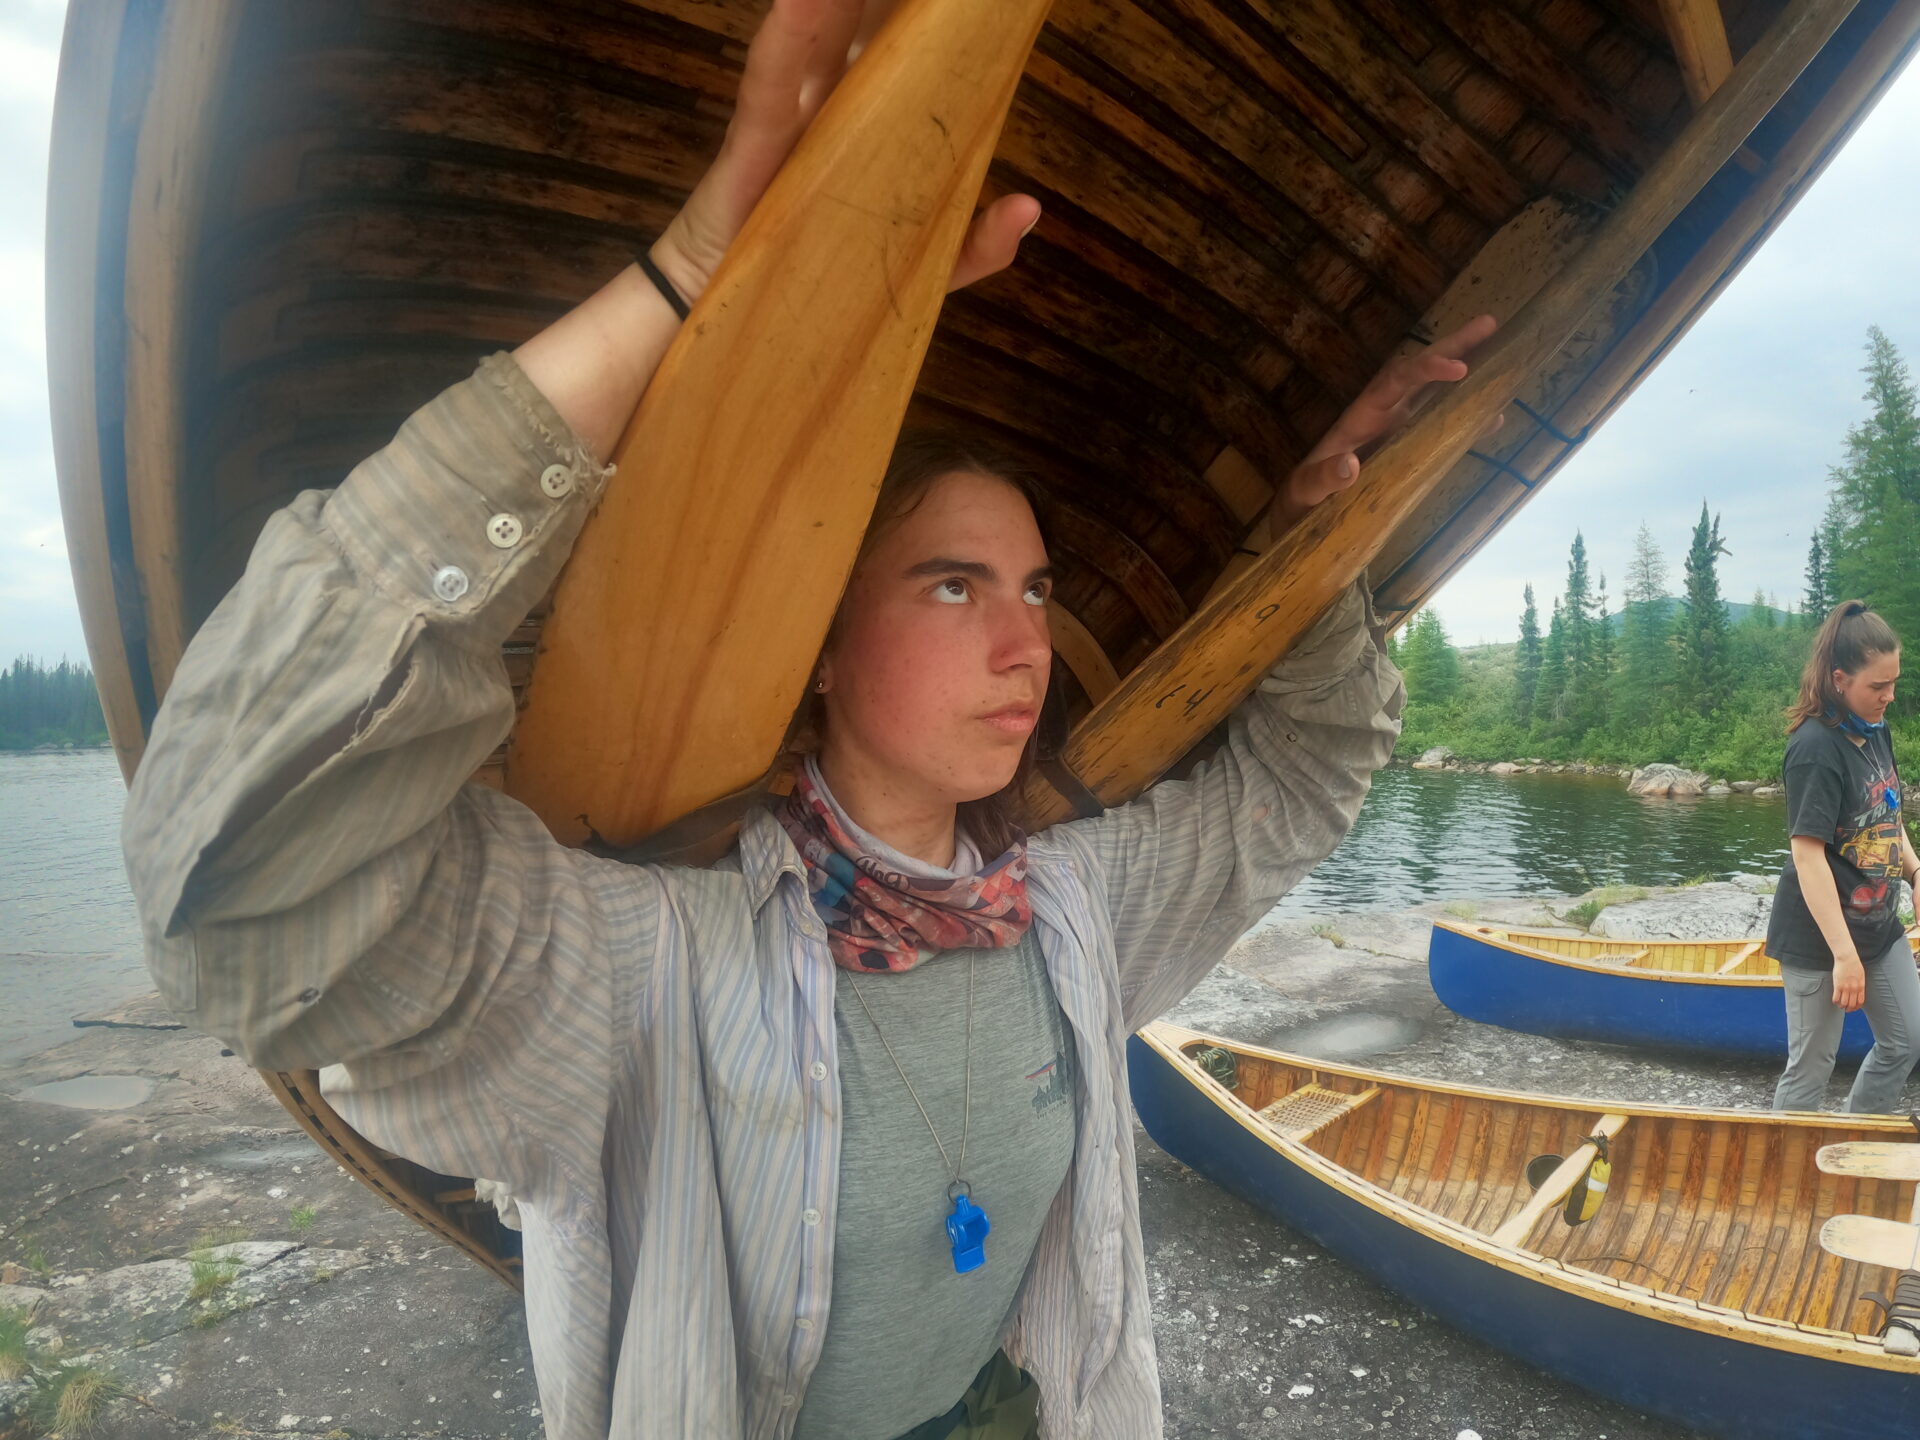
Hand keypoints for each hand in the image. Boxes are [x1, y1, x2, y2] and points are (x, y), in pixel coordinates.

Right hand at [650, 0, 1039, 304]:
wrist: (752, 323)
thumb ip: (978, 245)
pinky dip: (784, 40)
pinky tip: (798, 0)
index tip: (975, 4)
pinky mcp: (754, 143)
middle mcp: (838, 105)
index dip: (937, 22)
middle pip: (872, 30)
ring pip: (823, 36)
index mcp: (881, 123)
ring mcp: (796, 117)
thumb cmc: (833, 284)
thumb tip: (1029, 207)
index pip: (917, 55)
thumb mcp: (922, 274)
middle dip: (897, 4)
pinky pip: (770, 84)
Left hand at [1268, 314, 1499, 536]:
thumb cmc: (1302, 498)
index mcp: (1361, 416)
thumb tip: (1350, 465)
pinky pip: (1439, 427)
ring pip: (1434, 394)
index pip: (1395, 381)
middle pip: (1420, 373)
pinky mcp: (1406, 449)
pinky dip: (1466, 421)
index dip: (1427, 369)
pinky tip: (1493, 416)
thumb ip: (1323, 478)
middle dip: (1453, 347)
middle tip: (1490, 323)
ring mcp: (1397, 430)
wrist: (1304, 512)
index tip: (1458, 368)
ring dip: (1465, 373)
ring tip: (1504, 354)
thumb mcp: (1306, 491)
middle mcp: (1382, 415)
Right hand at [1833, 954, 1866, 1011]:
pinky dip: (1835, 1001)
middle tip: (1845, 1009)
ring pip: (1844, 1003)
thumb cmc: (1854, 965)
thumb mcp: (1861, 976)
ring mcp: (1846, 988)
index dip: (1856, 1007)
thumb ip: (1860, 984)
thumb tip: (1858, 990)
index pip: (1860, 1002)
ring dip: (1841, 1006)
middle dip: (1848, 1009)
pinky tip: (1834, 1000)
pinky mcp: (1838, 985)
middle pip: (1852, 1004)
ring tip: (1839, 1005)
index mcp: (1861, 987)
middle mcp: (1854, 989)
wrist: (1847, 958)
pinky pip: (1836, 997)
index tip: (1853, 1008)